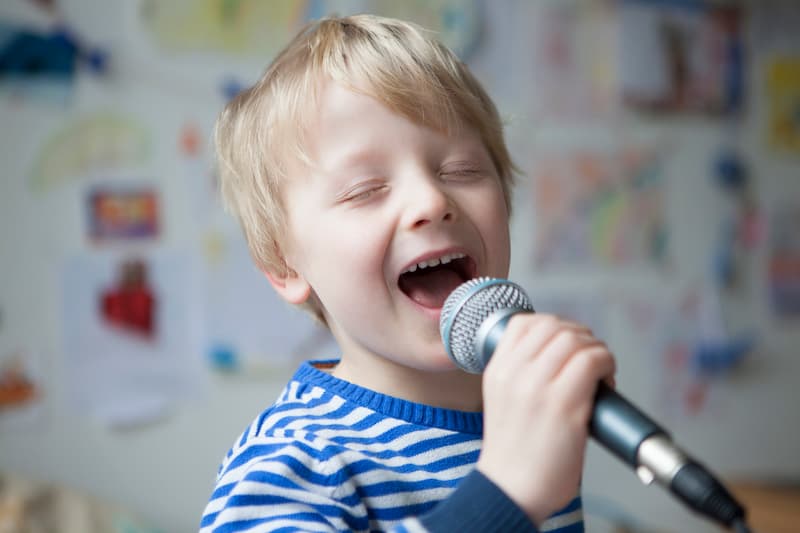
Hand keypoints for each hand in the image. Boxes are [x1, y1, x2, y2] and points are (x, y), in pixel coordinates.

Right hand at [476, 313, 615, 525]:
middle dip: (580, 336)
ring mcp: (538, 386)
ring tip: (599, 374)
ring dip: (596, 350)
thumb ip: (521, 374)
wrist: (511, 490)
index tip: (567, 344)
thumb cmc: (516, 453)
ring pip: (575, 338)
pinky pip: (592, 360)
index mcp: (497, 370)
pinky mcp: (564, 403)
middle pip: (554, 325)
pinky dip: (607, 364)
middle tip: (589, 359)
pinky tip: (606, 384)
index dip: (553, 326)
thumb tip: (561, 353)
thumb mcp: (502, 400)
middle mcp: (514, 373)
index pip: (524, 322)